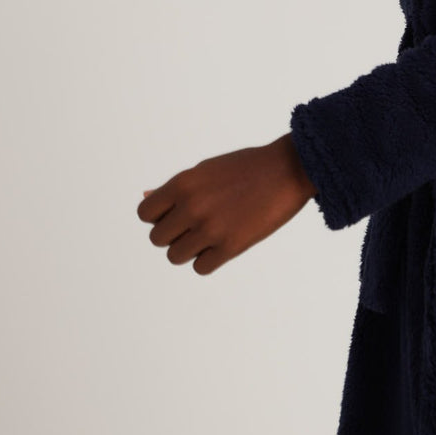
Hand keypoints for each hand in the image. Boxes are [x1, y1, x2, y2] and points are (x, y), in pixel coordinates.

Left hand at [137, 134, 316, 275]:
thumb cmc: (247, 167)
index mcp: (182, 184)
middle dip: (174, 234)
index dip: (159, 217)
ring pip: (175, 256)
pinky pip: (201, 267)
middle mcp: (192, 207)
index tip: (176, 215)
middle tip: (196, 226)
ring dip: (190, 250)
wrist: (289, 169)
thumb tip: (147, 198)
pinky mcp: (231, 247)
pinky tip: (223, 245)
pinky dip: (208, 260)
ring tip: (210, 236)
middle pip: (158, 239)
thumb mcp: (206, 170)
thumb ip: (176, 188)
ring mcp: (210, 228)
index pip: (146, 214)